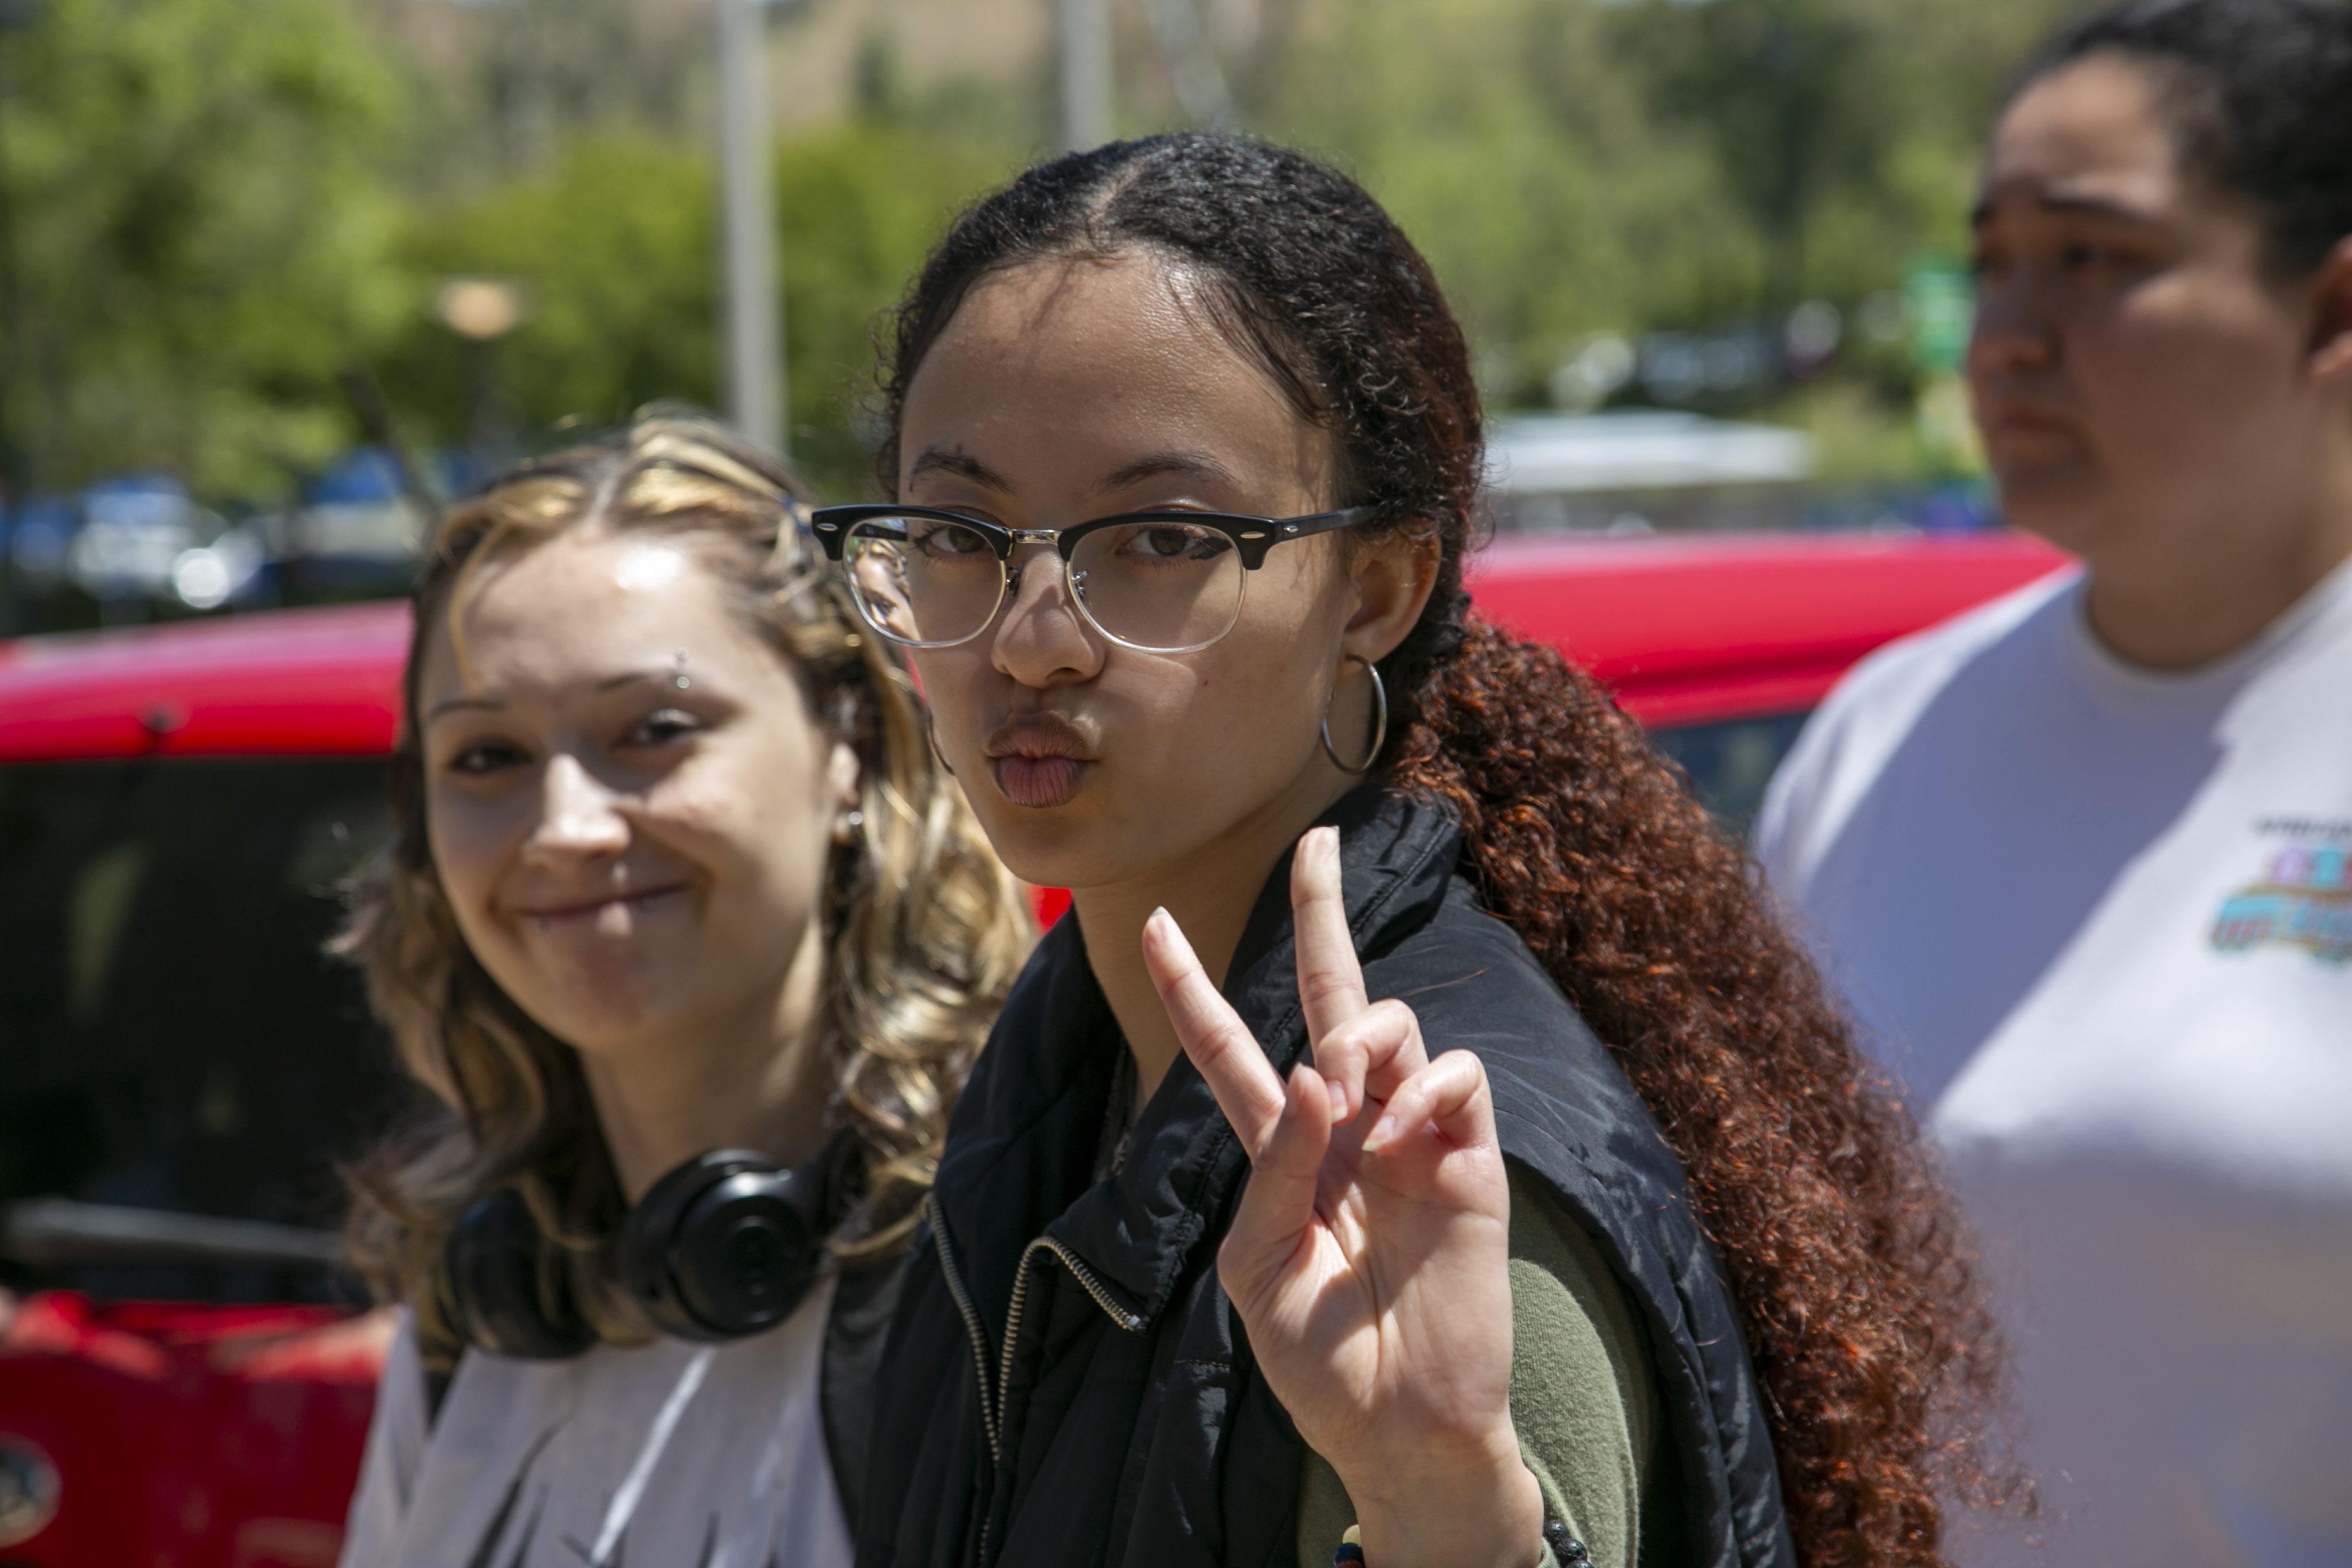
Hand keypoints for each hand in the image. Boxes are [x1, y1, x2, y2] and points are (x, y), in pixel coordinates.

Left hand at [1141, 826, 1542, 1567]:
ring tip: (1356, 1104)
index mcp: (1281, 1150)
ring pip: (1388, 1024)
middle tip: (1316, 840)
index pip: (1227, 1051)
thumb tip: (1315, 1067)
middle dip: (1319, 914)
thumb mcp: (1258, 1267)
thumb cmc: (1318, 1362)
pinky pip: (1453, 1075)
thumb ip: (1276, 1165)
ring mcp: (1409, 1132)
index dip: (1192, 988)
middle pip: (1329, 995)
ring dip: (1364, 1041)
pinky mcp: (1470, 1154)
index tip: (1155, 925)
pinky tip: (1407, 1141)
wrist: (1401, 1425)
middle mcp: (1345, 1124)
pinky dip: (1426, 1090)